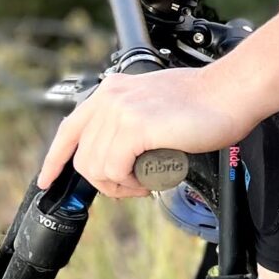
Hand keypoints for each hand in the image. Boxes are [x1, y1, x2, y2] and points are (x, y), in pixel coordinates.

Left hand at [36, 65, 257, 198]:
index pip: (70, 129)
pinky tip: (148, 179)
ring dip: (120, 185)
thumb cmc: (205, 104)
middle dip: (104, 183)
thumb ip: (130, 124)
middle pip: (83, 158)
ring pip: (97, 168)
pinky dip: (130, 183)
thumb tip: (119, 158)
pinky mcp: (135, 126)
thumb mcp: (154, 108)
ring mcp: (120, 110)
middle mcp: (109, 97)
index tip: (47, 179)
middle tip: (134, 187)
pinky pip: (115, 169)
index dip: (55, 159)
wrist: (231, 93)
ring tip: (145, 182)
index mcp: (111, 91)